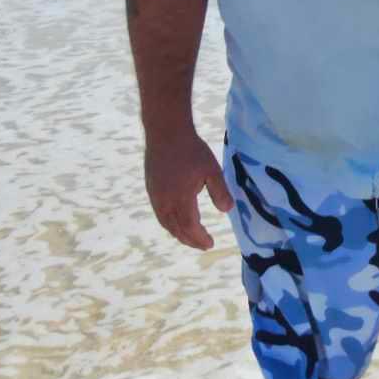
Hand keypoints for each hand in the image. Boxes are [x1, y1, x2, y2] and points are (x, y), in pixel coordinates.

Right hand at [144, 130, 232, 249]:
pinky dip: (169, 224)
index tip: (211, 244)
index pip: (190, 226)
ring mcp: (156, 196)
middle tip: (204, 245)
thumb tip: (227, 210)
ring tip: (191, 239)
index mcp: (181, 198)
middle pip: (177, 229)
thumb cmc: (191, 150)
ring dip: (179, 234)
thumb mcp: (212, 169)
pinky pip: (160, 214)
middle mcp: (165, 201)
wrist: (166, 132)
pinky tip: (176, 222)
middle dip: (190, 240)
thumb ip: (220, 191)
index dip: (199, 238)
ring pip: (166, 223)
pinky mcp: (151, 190)